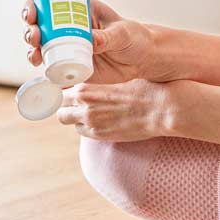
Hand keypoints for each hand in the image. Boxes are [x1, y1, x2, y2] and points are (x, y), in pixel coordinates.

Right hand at [20, 0, 165, 84]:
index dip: (34, 6)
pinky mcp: (71, 64)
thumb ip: (108, 37)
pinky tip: (41, 69)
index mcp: (80, 9)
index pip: (50, 3)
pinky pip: (52, 65)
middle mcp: (69, 26)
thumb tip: (92, 40)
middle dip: (31, 30)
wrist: (142, 61)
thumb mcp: (122, 33)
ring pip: (42, 46)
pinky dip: (43, 67)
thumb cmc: (135, 37)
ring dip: (32, 50)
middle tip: (34, 37)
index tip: (30, 14)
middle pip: (40, 26)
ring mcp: (68, 46)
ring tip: (35, 56)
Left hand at [55, 79, 179, 141]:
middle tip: (75, 107)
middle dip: (66, 109)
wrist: (159, 109)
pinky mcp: (100, 136)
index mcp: (86, 89)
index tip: (70, 95)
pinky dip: (86, 128)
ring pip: (69, 123)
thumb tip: (90, 93)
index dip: (65, 94)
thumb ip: (96, 90)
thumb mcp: (114, 84)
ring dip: (75, 119)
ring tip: (88, 115)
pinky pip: (83, 133)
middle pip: (60, 111)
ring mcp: (91, 123)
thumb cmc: (142, 90)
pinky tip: (98, 123)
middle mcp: (84, 107)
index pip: (61, 93)